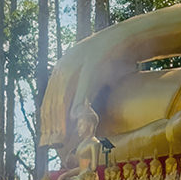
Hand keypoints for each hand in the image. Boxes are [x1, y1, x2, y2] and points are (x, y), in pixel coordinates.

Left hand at [45, 27, 137, 143]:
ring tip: (61, 137)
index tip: (48, 137)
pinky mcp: (93, 63)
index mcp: (64, 65)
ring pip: (64, 94)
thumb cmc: (116, 60)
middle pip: (53, 97)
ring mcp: (79, 62)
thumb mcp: (95, 74)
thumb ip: (84, 90)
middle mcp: (67, 63)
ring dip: (61, 117)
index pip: (50, 97)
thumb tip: (77, 112)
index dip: (48, 118)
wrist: (132, 37)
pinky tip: (76, 117)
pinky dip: (78, 103)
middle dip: (52, 122)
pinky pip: (83, 87)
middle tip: (53, 143)